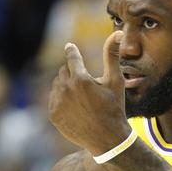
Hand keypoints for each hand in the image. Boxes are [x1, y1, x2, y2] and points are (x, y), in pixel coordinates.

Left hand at [48, 31, 130, 155]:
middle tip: (87, 85)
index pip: (72, 57)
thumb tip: (118, 32)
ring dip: (67, 86)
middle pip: (64, 71)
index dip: (72, 51)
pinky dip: (62, 100)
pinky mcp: (53, 114)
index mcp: (81, 79)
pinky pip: (54, 99)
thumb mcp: (115, 81)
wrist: (107, 139)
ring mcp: (57, 102)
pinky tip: (76, 107)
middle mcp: (66, 89)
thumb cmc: (114, 107)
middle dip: (74, 74)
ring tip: (83, 98)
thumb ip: (112, 55)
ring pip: (58, 84)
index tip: (70, 46)